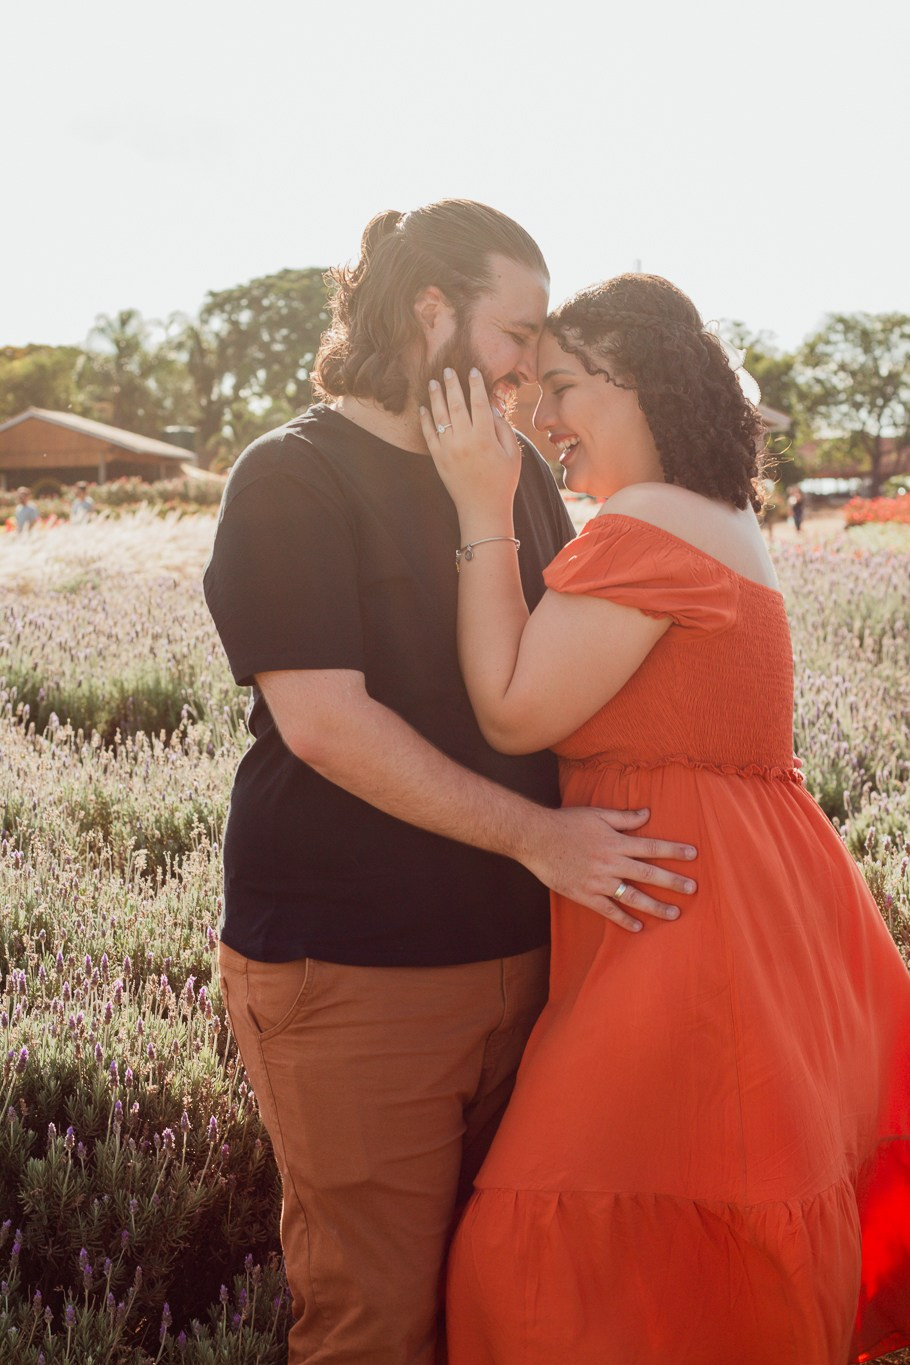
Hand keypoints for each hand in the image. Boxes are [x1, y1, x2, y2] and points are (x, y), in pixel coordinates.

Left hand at [419, 368, 520, 527]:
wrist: (483, 508)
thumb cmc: (503, 481)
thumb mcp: (512, 453)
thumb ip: (503, 428)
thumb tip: (491, 407)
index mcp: (485, 437)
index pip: (479, 403)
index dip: (476, 385)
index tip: (472, 371)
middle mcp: (464, 440)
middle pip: (456, 404)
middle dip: (452, 384)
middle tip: (448, 370)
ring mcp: (448, 449)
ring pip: (440, 416)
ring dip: (436, 397)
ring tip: (434, 382)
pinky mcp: (438, 459)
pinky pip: (429, 434)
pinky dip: (425, 420)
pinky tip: (424, 407)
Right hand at [518, 806, 697, 932]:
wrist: (536, 838)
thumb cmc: (567, 823)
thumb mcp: (597, 814)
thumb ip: (624, 817)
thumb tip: (648, 813)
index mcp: (616, 842)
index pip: (651, 847)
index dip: (673, 851)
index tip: (693, 855)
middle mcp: (611, 863)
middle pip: (648, 874)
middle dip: (673, 882)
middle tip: (693, 890)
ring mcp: (598, 881)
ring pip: (632, 896)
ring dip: (655, 906)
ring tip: (674, 913)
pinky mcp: (585, 895)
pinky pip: (608, 910)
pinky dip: (624, 919)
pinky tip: (638, 927)